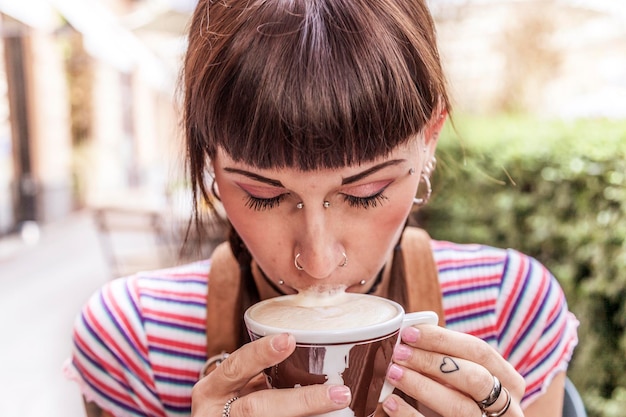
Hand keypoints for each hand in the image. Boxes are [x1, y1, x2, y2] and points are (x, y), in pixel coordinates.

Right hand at [191, 333, 351, 416]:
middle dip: (303, 401)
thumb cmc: (228, 402)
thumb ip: (259, 372)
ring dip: (309, 415)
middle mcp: (216, 412)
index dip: (261, 353)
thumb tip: (312, 349)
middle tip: (340, 393)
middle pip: (257, 408)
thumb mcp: (234, 385)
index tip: (289, 339)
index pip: (236, 366)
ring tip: (341, 405)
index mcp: (211, 389)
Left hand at [382, 325, 524, 416]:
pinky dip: (411, 414)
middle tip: (400, 353)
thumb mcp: (461, 378)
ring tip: (393, 373)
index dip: (443, 339)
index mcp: (509, 381)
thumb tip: (409, 335)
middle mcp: (507, 407)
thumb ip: (446, 360)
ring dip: (422, 386)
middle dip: (433, 362)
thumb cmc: (459, 399)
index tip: (409, 332)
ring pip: (460, 407)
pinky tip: (391, 402)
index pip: (479, 351)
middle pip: (475, 378)